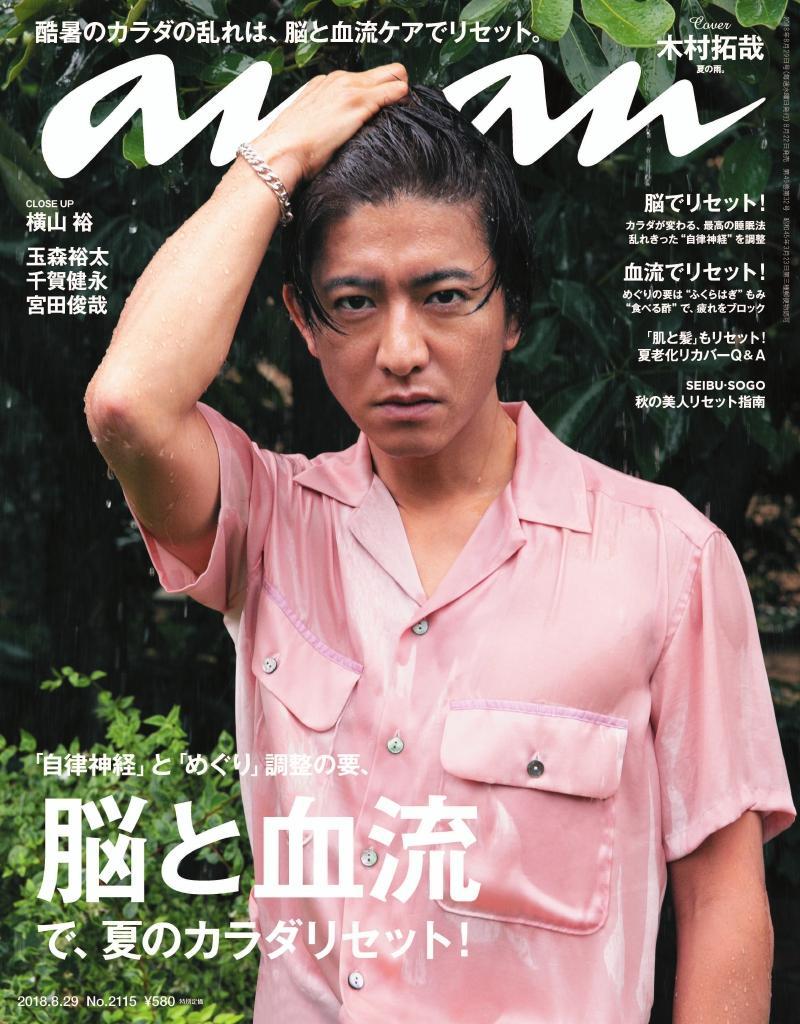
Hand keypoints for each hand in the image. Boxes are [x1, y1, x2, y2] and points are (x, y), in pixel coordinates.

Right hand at [250, 63, 408, 192]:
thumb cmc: (291, 149)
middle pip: (384, 72)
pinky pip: (394, 91)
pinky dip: (403, 100)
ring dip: (402, 95)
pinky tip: (402, 114)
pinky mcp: (358, 103)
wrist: (281, 152)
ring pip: (394, 76)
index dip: (378, 94)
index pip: (363, 79)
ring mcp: (349, 89)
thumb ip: (325, 122)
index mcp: (325, 84)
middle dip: (396, 89)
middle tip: (398, 113)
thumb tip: (336, 135)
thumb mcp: (307, 127)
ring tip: (401, 117)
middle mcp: (338, 79)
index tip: (382, 112)